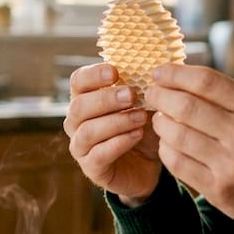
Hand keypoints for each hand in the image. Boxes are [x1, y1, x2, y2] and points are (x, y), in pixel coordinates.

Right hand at [62, 63, 162, 205]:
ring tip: (141, 117)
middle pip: (79, 106)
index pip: (78, 81)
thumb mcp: (145, 103)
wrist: (149, 165)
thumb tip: (157, 65)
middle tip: (132, 95)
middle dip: (106, 99)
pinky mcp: (92, 168)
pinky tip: (137, 135)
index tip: (115, 71)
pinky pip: (99, 155)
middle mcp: (76, 122)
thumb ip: (143, 85)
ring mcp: (81, 146)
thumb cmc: (142, 127)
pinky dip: (119, 143)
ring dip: (116, 122)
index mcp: (85, 99)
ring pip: (88, 131)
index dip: (93, 75)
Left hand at [145, 64, 233, 232]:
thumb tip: (178, 74)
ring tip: (159, 119)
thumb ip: (226, 94)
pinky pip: (177, 163)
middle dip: (160, 97)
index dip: (175, 74)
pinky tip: (167, 143)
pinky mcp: (218, 189)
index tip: (158, 73)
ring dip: (160, 123)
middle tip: (151, 94)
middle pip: (186, 106)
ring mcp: (232, 164)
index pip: (206, 82)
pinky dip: (165, 149)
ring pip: (177, 135)